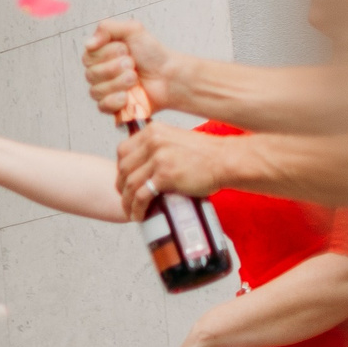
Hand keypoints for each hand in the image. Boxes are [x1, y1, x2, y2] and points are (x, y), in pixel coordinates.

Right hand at [82, 18, 178, 117]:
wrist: (169, 75)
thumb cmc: (152, 54)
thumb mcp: (132, 30)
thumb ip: (107, 28)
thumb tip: (88, 43)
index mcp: (99, 55)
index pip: (88, 57)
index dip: (106, 54)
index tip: (125, 50)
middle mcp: (99, 73)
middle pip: (91, 75)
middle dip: (114, 68)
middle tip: (132, 64)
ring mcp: (105, 90)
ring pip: (96, 91)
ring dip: (118, 83)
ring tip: (134, 78)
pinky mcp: (112, 106)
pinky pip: (102, 106)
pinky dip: (115, 100)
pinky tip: (127, 95)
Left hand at [114, 121, 228, 216]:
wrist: (227, 160)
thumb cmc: (206, 155)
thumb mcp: (175, 140)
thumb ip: (157, 147)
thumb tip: (141, 167)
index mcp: (153, 131)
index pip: (123, 151)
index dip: (120, 169)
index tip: (123, 181)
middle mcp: (152, 142)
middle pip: (123, 168)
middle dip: (121, 187)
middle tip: (127, 199)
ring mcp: (158, 158)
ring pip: (129, 184)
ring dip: (127, 201)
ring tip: (132, 211)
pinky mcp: (165, 175)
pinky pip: (141, 195)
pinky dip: (137, 208)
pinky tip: (139, 215)